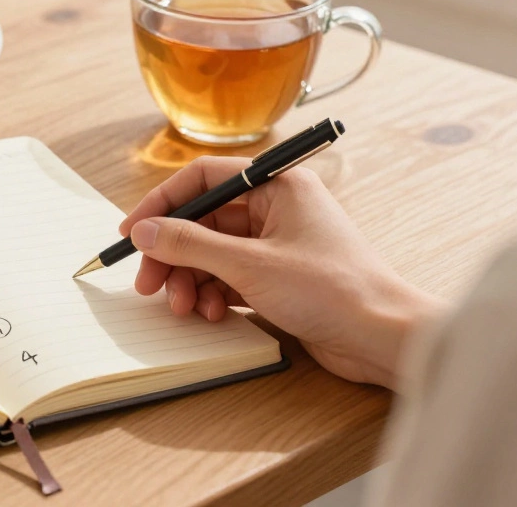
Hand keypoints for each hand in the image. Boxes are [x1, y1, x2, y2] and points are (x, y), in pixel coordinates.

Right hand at [120, 156, 445, 389]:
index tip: (133, 232)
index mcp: (278, 184)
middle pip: (203, 220)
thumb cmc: (334, 290)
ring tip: (183, 306)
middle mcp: (277, 207)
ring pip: (213, 252)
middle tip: (148, 282)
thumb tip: (146, 231)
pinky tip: (210, 313)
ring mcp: (278, 243)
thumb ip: (191, 244)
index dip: (163, 204)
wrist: (383, 337)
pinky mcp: (279, 276)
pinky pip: (229, 276)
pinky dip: (212, 293)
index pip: (204, 178)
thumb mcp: (249, 264)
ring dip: (190, 278)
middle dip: (173, 252)